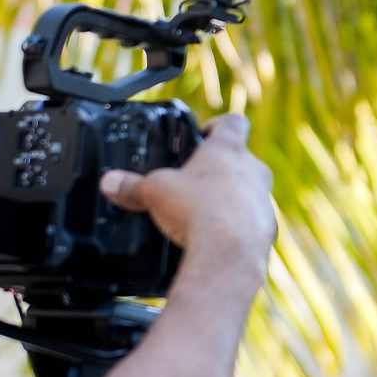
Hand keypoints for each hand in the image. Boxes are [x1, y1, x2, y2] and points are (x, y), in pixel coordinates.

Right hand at [98, 115, 274, 265]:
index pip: (232, 123)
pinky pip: (253, 224)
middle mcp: (252, 171)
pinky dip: (238, 228)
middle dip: (222, 169)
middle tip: (199, 180)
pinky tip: (218, 240)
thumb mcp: (154, 192)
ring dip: (233, 199)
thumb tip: (109, 183)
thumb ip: (132, 186)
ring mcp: (263, 201)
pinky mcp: (266, 230)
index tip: (205, 134)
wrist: (227, 254)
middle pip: (243, 159)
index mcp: (227, 150)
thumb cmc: (197, 211)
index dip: (217, 126)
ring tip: (207, 214)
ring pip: (251, 192)